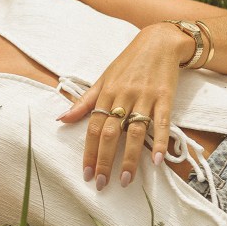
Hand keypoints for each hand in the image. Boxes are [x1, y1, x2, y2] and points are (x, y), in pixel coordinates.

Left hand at [57, 23, 182, 188]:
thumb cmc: (128, 63)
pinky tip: (157, 160)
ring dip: (131, 158)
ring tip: (126, 179)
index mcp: (106, 93)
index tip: (86, 173)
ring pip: (135, 132)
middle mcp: (123, 96)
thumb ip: (85, 101)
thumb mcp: (104, 78)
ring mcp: (145, 98)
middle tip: (102, 183)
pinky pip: (161, 122)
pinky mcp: (165, 98)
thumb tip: (61, 119)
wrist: (159, 42)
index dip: (89, 151)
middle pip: (111, 132)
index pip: (93, 127)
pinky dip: (159, 141)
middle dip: (105, 160)